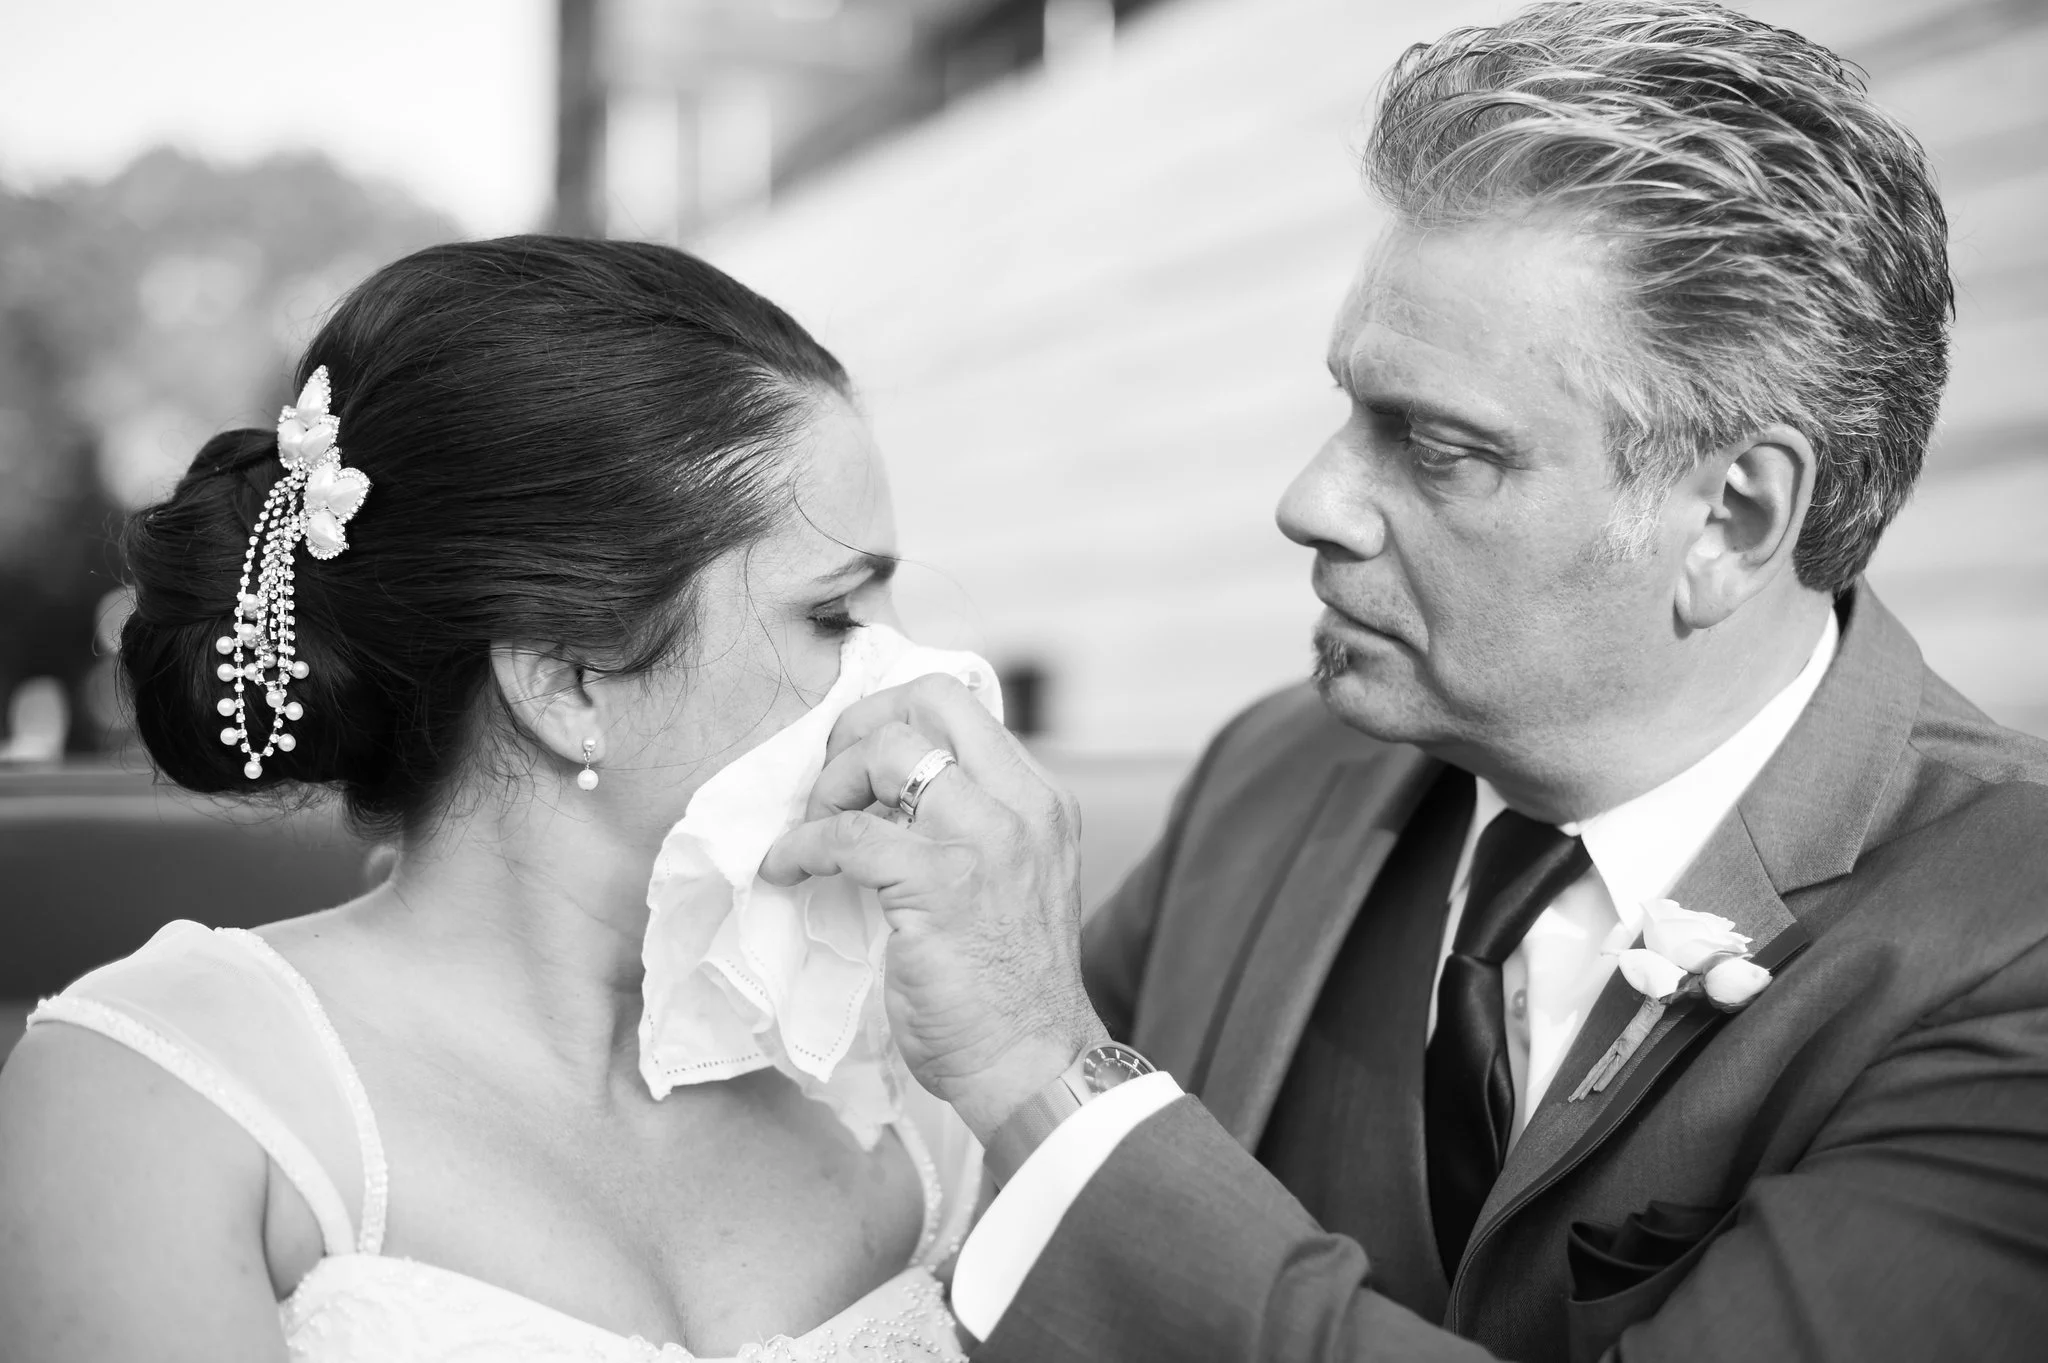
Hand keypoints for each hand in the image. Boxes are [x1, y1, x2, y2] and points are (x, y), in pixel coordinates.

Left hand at [759, 675, 1109, 1140]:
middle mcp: (1022, 806)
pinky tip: (787, 871)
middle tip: (830, 783)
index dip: (893, 718)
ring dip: (830, 786)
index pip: (961, 705)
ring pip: (888, 752)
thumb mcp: (1013, 879)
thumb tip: (885, 787)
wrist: (1031, 1062)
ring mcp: (984, 841)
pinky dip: (803, 846)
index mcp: (1040, 799)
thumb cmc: (1008, 986)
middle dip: (860, 727)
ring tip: (811, 832)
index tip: (857, 762)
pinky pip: (848, 835)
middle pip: (929, 701)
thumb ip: (972, 825)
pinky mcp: (940, 885)